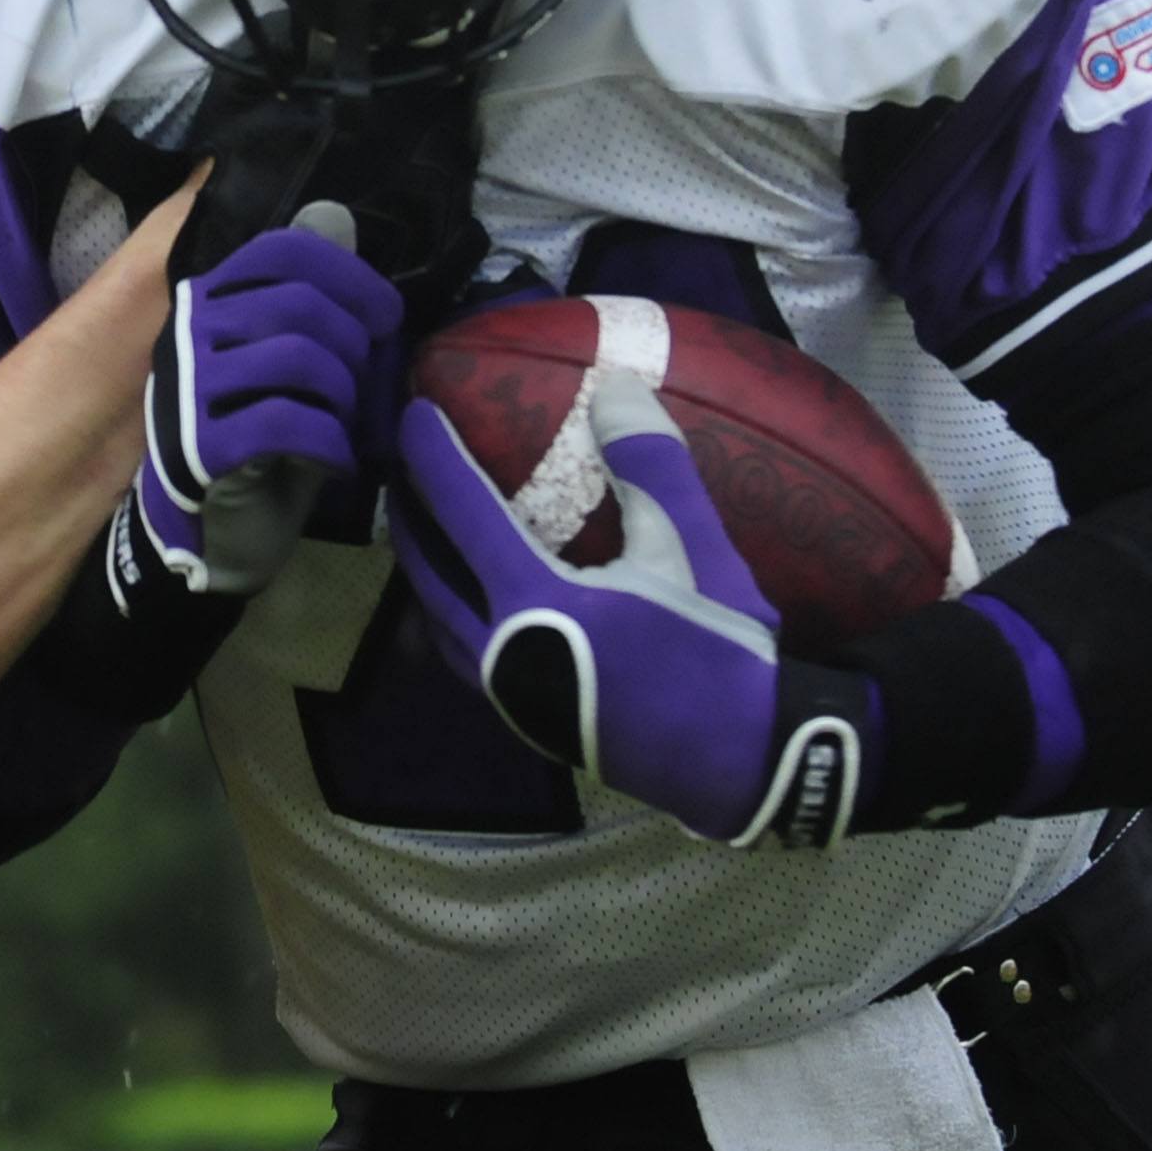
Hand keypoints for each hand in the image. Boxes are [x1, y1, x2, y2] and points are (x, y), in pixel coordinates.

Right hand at [134, 219, 402, 596]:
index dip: (347, 274)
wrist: (204, 525)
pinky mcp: (198, 446)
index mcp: (209, 301)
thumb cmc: (252, 437)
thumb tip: (368, 279)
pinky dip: (329, 440)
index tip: (385, 314)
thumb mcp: (273, 365)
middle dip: (352, 342)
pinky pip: (285, 420)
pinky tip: (337, 459)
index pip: (279, 252)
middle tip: (365, 381)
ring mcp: (187, 388)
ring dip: (342, 391)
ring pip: (295, 356)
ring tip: (345, 419)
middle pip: (297, 302)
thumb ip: (302, 319)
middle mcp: (189, 332)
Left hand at [391, 371, 872, 848]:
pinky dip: (450, 610)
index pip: (461, 512)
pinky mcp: (529, 720)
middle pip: (429, 572)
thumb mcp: (693, 550)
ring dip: (426, 568)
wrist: (748, 764)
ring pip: (439, 621)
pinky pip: (463, 652)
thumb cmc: (720, 655)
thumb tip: (613, 385)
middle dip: (411, 514)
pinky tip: (476, 595)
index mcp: (533, 604)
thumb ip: (651, 466)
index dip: (432, 456)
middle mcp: (502, 652)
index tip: (412, 410)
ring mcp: (510, 695)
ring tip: (427, 526)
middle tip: (402, 465)